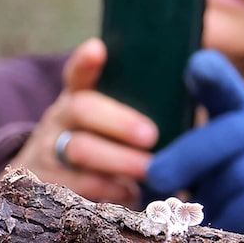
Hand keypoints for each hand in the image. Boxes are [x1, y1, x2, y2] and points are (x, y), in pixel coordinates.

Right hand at [8, 38, 158, 206]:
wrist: (48, 178)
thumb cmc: (101, 144)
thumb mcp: (108, 118)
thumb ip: (139, 102)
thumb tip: (196, 81)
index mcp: (77, 95)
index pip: (78, 72)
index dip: (85, 62)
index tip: (98, 50)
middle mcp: (60, 118)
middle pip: (82, 108)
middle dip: (119, 122)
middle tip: (151, 135)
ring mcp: (49, 150)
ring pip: (80, 150)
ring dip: (119, 161)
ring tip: (149, 169)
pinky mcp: (47, 183)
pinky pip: (78, 186)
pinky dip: (108, 190)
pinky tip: (131, 193)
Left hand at [145, 50, 243, 242]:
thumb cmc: (231, 178)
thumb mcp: (207, 157)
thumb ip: (176, 161)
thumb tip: (147, 183)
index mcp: (235, 111)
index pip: (222, 84)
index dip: (210, 74)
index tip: (195, 65)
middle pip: (214, 142)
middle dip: (177, 166)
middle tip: (153, 185)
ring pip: (225, 188)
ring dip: (200, 211)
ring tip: (193, 221)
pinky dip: (225, 230)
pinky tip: (221, 237)